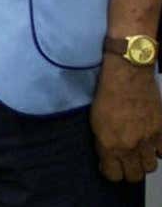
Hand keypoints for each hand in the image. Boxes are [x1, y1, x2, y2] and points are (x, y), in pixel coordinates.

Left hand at [91, 55, 161, 181]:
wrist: (127, 76)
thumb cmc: (106, 96)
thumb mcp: (95, 121)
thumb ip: (103, 143)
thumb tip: (108, 158)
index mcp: (110, 145)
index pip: (114, 175)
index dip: (111, 172)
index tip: (110, 165)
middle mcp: (130, 147)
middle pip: (135, 176)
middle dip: (129, 172)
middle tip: (126, 162)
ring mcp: (149, 141)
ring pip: (151, 167)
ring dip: (144, 162)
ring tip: (139, 153)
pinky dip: (158, 151)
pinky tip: (152, 144)